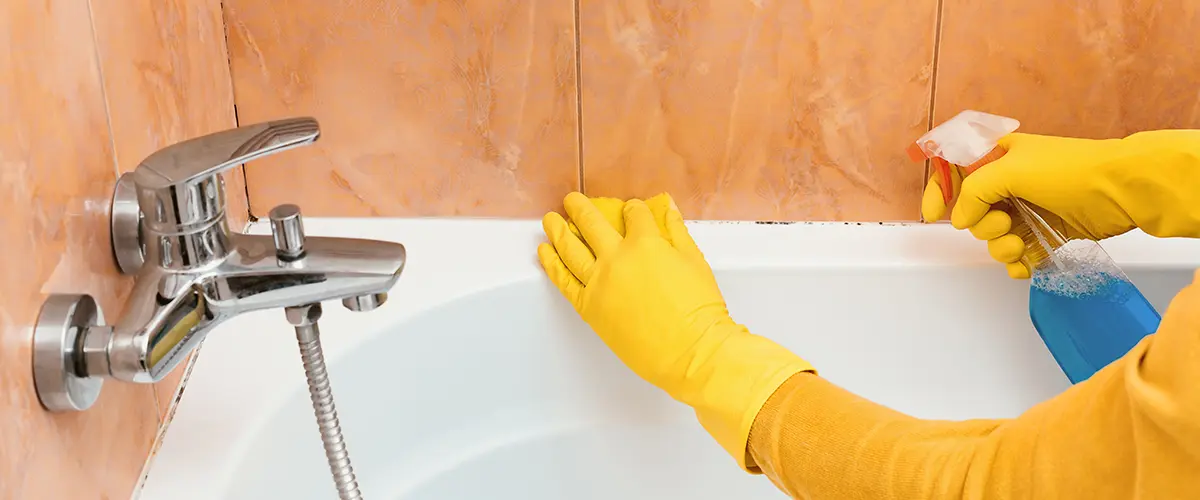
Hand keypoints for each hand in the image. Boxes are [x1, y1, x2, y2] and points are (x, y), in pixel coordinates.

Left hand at [537, 192, 812, 469]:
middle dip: (580, 208)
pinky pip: (564, 280)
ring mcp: (599, 282)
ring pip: (570, 248)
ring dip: (557, 230)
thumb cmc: (699, 310)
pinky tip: (544, 252)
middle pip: (591, 223)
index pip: (633, 214)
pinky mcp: (589, 306)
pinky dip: (551, 263)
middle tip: (572, 201)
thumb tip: (668, 209)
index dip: (631, 209)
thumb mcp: (695, 262)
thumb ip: (678, 232)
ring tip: (550, 220)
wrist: (691, 351)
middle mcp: (617, 257)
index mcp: (646, 243)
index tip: (630, 211)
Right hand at [922, 133, 1147, 278]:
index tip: (931, 215)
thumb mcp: (1011, 170)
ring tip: (1021, 244)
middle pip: (972, 213)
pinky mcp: (1044, 233)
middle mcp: (1009, 183)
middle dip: (983, 225)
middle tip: (1006, 220)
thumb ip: (973, 193)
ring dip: (1001, 247)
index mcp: (997, 158)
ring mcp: (1027, 209)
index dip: (937, 192)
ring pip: (993, 237)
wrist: (1121, 190)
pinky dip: (1017, 263)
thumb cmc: (1069, 170)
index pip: (953, 172)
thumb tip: (960, 219)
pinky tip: (1026, 265)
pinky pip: (1017, 254)